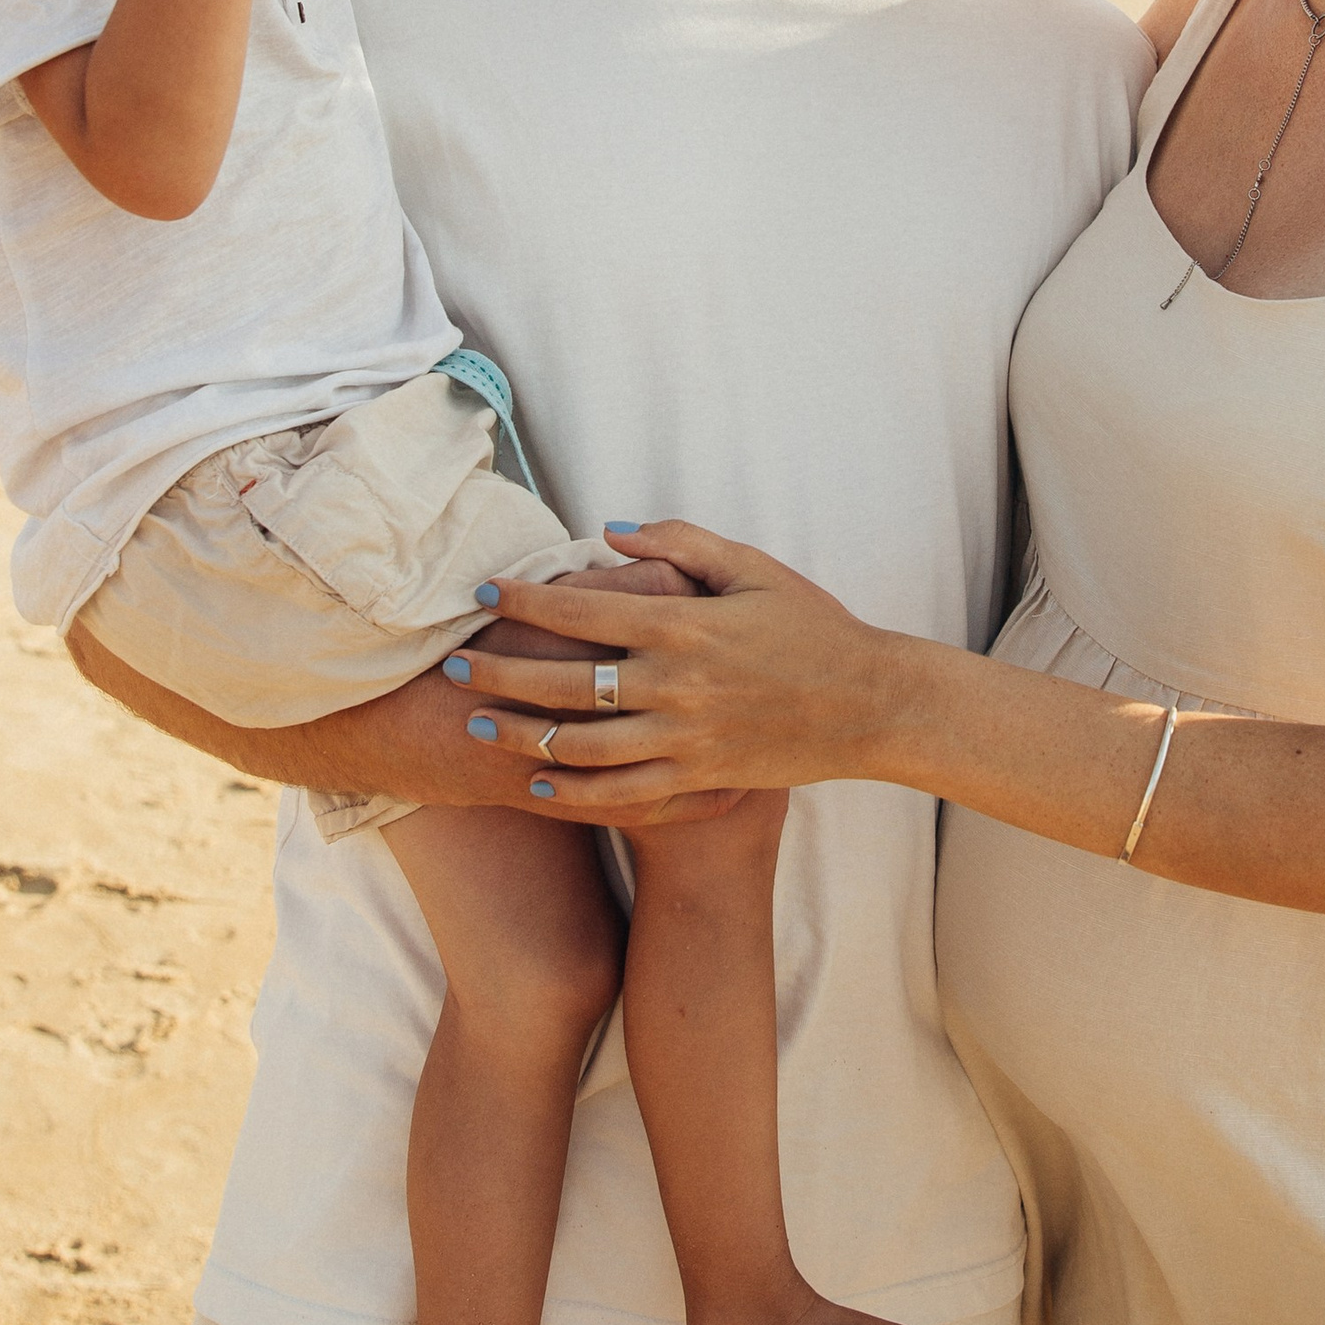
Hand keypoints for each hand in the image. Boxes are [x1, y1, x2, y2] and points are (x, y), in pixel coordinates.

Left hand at [444, 523, 889, 813]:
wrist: (870, 704)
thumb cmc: (814, 627)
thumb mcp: (754, 568)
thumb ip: (681, 543)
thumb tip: (608, 531)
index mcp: (685, 625)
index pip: (583, 609)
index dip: (525, 601)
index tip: (484, 595)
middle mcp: (676, 684)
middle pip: (564, 682)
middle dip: (500, 672)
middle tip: (453, 666)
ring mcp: (685, 738)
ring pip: (581, 745)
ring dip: (522, 734)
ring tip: (480, 723)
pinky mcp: (699, 778)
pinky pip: (621, 792)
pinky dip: (573, 791)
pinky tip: (539, 783)